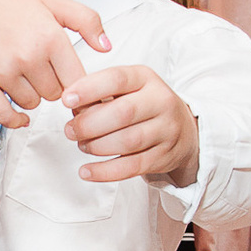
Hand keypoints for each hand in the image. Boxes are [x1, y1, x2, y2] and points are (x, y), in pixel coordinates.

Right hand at [0, 0, 108, 127]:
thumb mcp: (53, 2)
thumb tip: (107, 47)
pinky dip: (14, 119)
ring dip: (30, 95)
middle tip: (39, 69)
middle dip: (51, 85)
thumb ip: (86, 20)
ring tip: (21, 75)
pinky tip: (19, 115)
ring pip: (32, 104)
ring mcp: (3, 71)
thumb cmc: (10, 7)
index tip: (75, 87)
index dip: (78, 86)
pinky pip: (5, 116)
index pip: (78, 81)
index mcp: (50, 37)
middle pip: (56, 95)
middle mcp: (28, 56)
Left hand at [63, 65, 198, 185]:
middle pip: (123, 113)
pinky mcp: (163, 157)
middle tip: (70, 130)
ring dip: (96, 146)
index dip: (89, 89)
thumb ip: (101, 93)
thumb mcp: (129, 88)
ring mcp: (166, 130)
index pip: (117, 79)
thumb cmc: (145, 105)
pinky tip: (87, 171)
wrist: (184, 130)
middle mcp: (161, 101)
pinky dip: (105, 172)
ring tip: (82, 145)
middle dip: (89, 124)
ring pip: (128, 142)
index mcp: (146, 78)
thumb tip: (72, 106)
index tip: (67, 99)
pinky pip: (132, 167)